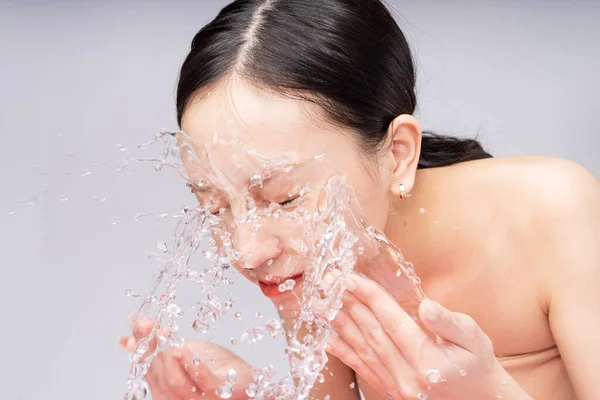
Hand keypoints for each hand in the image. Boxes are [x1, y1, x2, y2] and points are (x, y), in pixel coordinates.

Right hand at [120, 320, 251, 399]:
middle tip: (161, 329)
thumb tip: (128, 337)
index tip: (140, 325)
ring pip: (174, 383)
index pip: (146, 371)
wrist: (246, 378)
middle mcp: (179, 399)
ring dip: (171, 357)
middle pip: (157, 377)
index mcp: (167, 390)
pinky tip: (185, 349)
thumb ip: (160, 346)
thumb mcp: (183, 351)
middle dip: (157, 350)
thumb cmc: (215, 368)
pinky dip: (191, 364)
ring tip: (171, 338)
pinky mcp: (220, 394)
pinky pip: (202, 381)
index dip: (140, 347)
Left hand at [322, 273, 528, 399]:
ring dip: (341, 325)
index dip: (370, 297)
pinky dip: (344, 354)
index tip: (351, 278)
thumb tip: (426, 307)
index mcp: (429, 361)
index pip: (392, 321)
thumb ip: (448, 323)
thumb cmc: (477, 363)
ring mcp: (398, 387)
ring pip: (363, 350)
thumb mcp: (473, 339)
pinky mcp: (391, 391)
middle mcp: (408, 377)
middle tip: (331, 283)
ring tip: (322, 304)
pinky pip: (364, 370)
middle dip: (350, 304)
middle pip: (372, 333)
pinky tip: (328, 340)